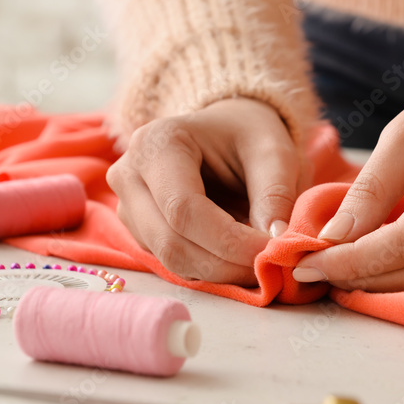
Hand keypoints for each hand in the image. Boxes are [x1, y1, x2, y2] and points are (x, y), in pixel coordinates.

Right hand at [107, 97, 306, 285]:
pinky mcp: (138, 230)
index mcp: (156, 143)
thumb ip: (275, 193)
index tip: (271, 251)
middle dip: (225, 262)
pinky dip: (209, 269)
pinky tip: (237, 259)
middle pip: (171, 241)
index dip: (229, 240)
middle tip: (269, 266)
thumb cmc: (247, 136)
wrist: (224, 133)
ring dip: (219, 270)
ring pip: (170, 258)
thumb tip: (275, 241)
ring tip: (257, 261)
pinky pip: (172, 262)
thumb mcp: (273, 150)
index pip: (184, 209)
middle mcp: (129, 175)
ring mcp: (127, 205)